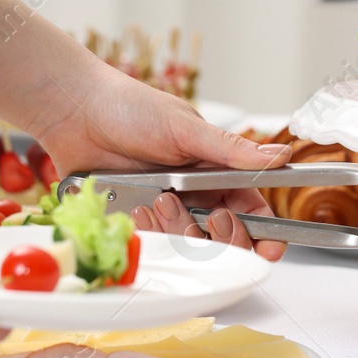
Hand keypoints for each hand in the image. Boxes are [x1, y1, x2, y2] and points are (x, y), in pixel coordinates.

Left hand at [30, 66, 291, 258]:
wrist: (75, 112)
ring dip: (180, 230)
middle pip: (226, 238)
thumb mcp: (186, 128)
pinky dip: (151, 232)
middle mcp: (196, 195)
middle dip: (222, 236)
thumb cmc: (131, 108)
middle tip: (209, 217)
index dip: (265, 234)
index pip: (253, 211)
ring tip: (160, 201)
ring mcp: (166, 210)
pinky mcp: (136, 221)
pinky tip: (138, 210)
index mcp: (218, 172)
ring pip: (189, 246)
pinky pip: (153, 244)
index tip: (268, 248)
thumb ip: (232, 151)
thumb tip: (282, 155)